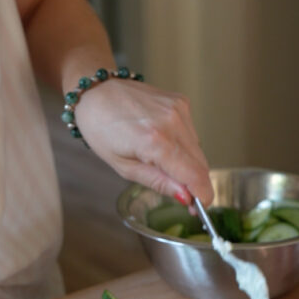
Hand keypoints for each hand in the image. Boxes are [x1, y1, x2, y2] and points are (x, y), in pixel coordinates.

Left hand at [76, 79, 214, 205]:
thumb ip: (159, 182)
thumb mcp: (124, 167)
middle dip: (195, 183)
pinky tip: (162, 141)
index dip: (203, 196)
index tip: (199, 208)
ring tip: (161, 160)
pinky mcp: (181, 102)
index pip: (195, 175)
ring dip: (188, 163)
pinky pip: (192, 133)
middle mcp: (172, 122)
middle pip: (201, 164)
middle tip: (181, 194)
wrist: (96, 91)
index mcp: (155, 141)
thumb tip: (186, 197)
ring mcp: (179, 109)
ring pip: (198, 149)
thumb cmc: (101, 128)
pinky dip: (183, 144)